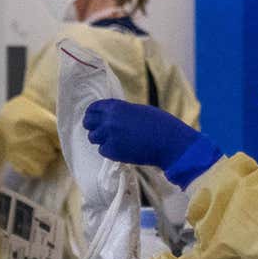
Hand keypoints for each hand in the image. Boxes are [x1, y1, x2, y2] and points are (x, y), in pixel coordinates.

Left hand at [83, 99, 221, 187]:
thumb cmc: (160, 124)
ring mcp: (109, 136)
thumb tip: (110, 116)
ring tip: (114, 141)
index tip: (94, 118)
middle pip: (88, 123)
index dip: (92, 113)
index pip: (93, 108)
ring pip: (93, 138)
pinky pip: (103, 150)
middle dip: (92, 126)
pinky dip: (109, 151)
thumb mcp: (138, 110)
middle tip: (99, 131)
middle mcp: (109, 120)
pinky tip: (121, 149)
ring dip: (101, 139)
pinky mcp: (113, 152)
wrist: (169, 142)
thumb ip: (121, 112)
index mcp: (116, 107)